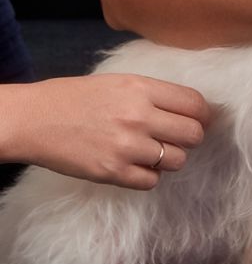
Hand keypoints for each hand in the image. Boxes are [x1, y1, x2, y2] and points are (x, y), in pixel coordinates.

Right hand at [2, 74, 211, 190]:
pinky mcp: (112, 172)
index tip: (199, 120)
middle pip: (193, 134)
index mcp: (143, 89)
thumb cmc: (79, 97)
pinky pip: (151, 181)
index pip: (195, 104)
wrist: (36, 119)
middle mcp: (139, 116)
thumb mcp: (122, 82)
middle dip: (190, 137)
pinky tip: (136, 166)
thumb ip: (156, 94)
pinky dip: (149, 176)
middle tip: (177, 138)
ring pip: (177, 160)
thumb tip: (192, 109)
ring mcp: (126, 146)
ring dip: (170, 158)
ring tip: (153, 152)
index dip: (203, 114)